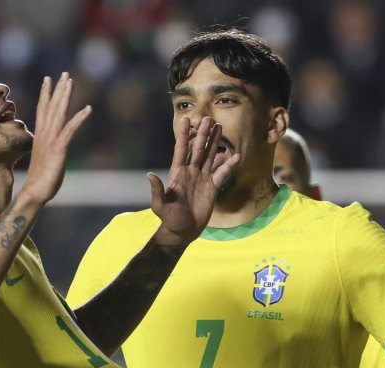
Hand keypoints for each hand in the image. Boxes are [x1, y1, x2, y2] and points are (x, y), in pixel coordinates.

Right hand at [19, 73, 91, 205]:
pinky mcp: (59, 148)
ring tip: (70, 81)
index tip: (48, 79)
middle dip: (58, 89)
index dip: (46, 93)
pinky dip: (79, 118)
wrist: (35, 192)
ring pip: (59, 112)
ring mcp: (51, 140)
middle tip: (64, 74)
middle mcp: (44, 134)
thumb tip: (48, 147)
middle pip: (51, 106)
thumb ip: (46, 148)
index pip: (42, 109)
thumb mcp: (44, 158)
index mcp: (40, 135)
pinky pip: (70, 129)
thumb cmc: (40, 179)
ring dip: (65, 96)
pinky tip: (88, 108)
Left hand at [148, 115, 239, 245]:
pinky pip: (222, 173)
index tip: (185, 119)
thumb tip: (149, 175)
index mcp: (177, 173)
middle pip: (198, 149)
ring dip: (214, 143)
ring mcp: (202, 178)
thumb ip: (157, 190)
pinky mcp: (212, 187)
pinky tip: (236, 156)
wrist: (183, 231)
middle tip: (208, 119)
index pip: (181, 150)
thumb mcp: (160, 206)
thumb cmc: (169, 219)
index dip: (183, 135)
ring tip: (220, 127)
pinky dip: (229, 165)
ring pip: (210, 156)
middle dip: (203, 134)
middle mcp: (191, 172)